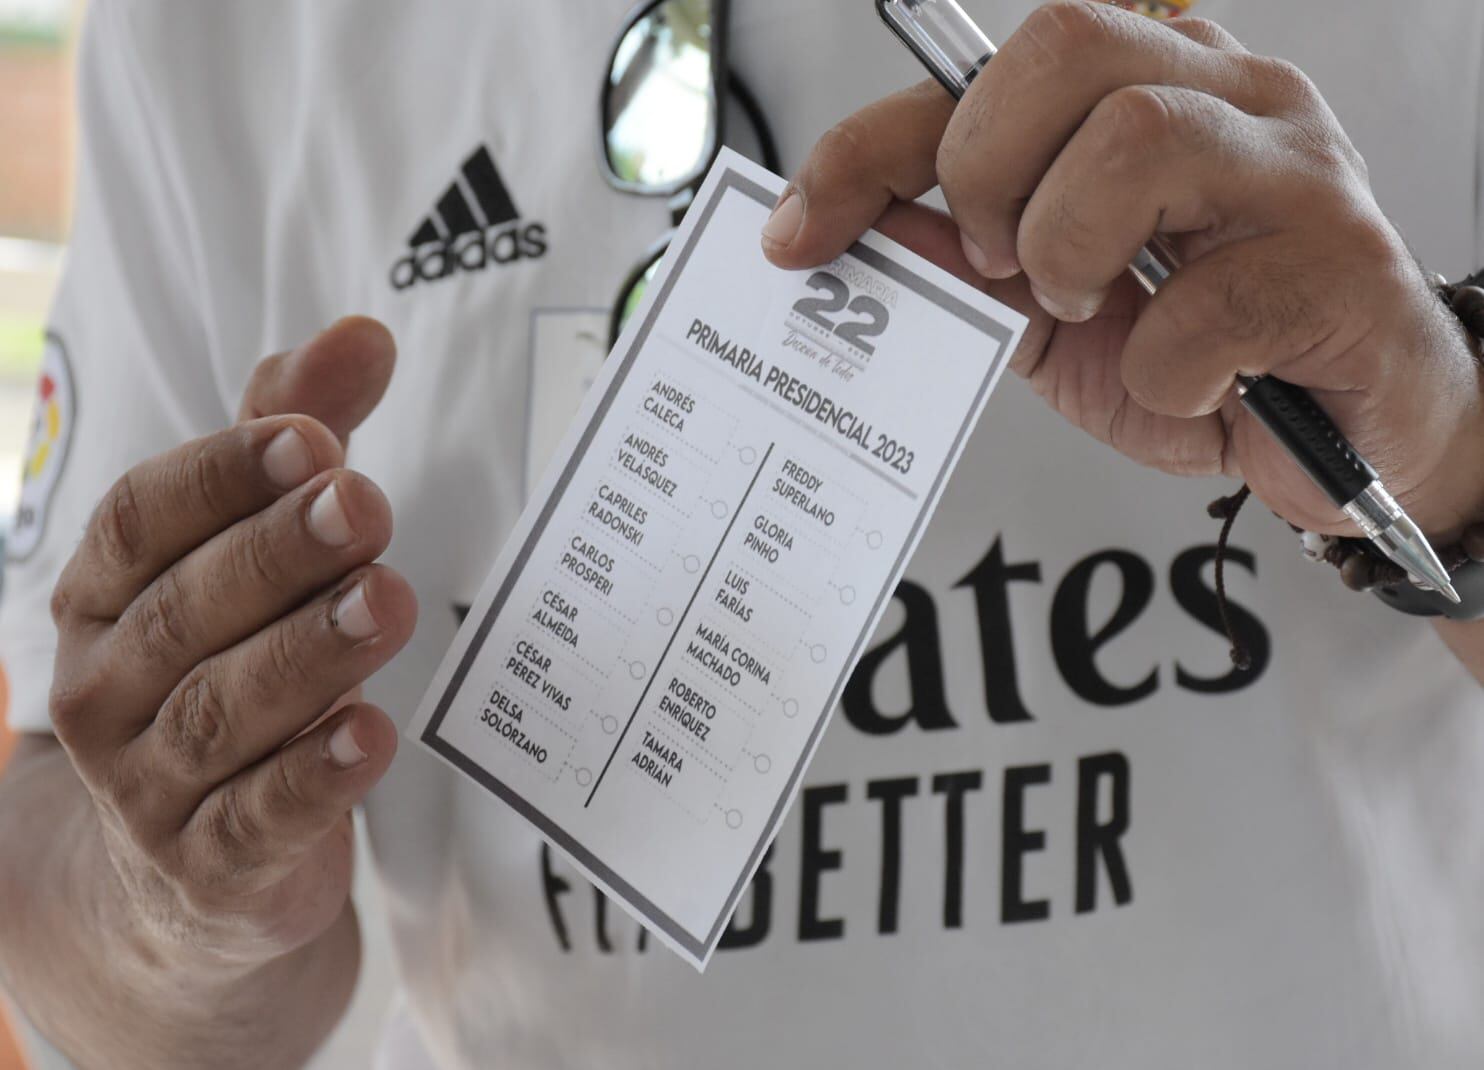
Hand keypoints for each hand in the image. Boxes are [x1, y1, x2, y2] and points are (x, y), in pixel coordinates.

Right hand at [46, 316, 415, 969]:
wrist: (181, 867)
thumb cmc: (227, 665)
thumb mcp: (248, 550)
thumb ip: (299, 441)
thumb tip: (363, 334)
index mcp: (106, 594)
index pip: (141, 519)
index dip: (221, 474)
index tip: (311, 438)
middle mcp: (107, 686)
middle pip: (189, 609)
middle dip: (279, 553)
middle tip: (365, 505)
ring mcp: (148, 785)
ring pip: (224, 712)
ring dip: (309, 653)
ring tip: (387, 602)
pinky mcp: (208, 868)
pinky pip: (256, 821)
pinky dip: (312, 780)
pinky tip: (371, 736)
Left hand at [762, 0, 1483, 536]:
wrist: (1353, 438)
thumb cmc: (1211, 359)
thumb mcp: (1057, 312)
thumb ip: (970, 262)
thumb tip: (863, 226)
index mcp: (1149, 88)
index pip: (983, 74)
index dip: (869, 145)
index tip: (798, 227)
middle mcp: (1229, 97)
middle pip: (1063, 46)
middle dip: (985, 175)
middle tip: (1006, 266)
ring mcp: (1295, 169)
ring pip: (1134, 139)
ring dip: (1070, 256)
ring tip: (1101, 311)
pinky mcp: (1340, 263)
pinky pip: (1203, 305)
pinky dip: (1162, 372)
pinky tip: (1190, 384)